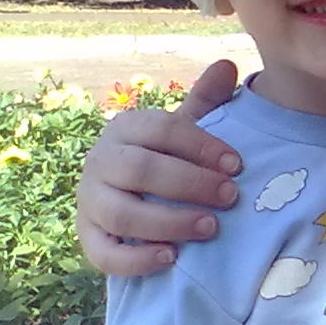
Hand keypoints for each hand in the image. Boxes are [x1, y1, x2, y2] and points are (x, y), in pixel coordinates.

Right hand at [76, 60, 241, 275]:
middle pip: (142, 170)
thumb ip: (205, 103)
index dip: (202, 146)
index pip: (162, 130)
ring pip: (122, 213)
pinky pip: (104, 254)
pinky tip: (171, 258)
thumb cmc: (164, 161)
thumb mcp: (183, 133)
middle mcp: (101, 161)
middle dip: (191, 184)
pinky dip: (137, 259)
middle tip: (230, 197)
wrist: (127, 202)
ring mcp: (90, 201)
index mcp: (126, 129)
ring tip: (210, 228)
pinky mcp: (87, 238)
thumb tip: (227, 65)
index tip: (238, 165)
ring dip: (169, 222)